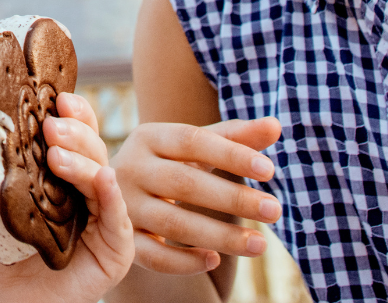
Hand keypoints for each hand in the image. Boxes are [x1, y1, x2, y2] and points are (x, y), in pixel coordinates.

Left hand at [0, 92, 133, 302]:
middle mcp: (93, 192)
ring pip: (104, 178)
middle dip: (75, 133)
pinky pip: (118, 220)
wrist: (10, 297)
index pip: (79, 136)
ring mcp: (109, 220)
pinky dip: (111, 196)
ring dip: (83, 161)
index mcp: (70, 174)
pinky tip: (103, 178)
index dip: (75, 114)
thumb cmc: (7, 245)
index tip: (59, 97)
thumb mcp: (3, 194)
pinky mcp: (118, 251)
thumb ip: (5, 161)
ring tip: (57, 154)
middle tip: (50, 126)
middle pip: (94, 151)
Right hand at [112, 118, 280, 274]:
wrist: (112, 193)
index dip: (231, 154)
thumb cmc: (168, 164)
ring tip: (260, 244)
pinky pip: (154, 256)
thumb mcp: (194, 147)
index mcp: (148, 137)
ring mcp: (124, 206)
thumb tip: (275, 126)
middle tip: (274, 210)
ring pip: (173, 223)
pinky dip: (185, 262)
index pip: (192, 141)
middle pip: (184, 183)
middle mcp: (131, 168)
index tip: (269, 170)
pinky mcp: (123, 240)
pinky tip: (215, 261)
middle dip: (233, 198)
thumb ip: (234, 137)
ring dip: (220, 236)